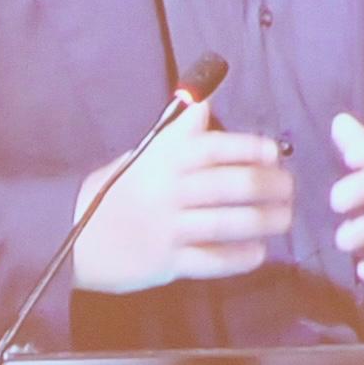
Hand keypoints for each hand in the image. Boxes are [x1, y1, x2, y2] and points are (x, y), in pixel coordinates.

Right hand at [73, 101, 290, 293]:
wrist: (73, 234)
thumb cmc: (119, 189)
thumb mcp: (145, 154)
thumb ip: (179, 133)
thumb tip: (205, 102)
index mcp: (164, 159)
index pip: (215, 147)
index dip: (250, 148)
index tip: (275, 153)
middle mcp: (169, 191)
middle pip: (230, 186)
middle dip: (268, 186)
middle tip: (290, 189)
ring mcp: (168, 228)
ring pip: (228, 223)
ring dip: (264, 221)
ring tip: (284, 218)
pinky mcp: (167, 262)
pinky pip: (212, 260)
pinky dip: (240, 256)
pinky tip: (259, 251)